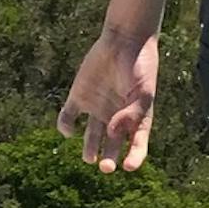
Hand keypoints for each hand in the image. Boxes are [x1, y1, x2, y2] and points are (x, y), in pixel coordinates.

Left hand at [58, 27, 159, 172]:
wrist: (125, 40)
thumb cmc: (140, 67)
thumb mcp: (143, 92)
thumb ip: (131, 114)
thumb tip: (112, 133)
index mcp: (136, 119)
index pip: (136, 145)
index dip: (134, 158)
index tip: (128, 167)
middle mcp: (115, 117)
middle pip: (111, 146)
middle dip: (109, 159)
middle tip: (105, 167)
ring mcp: (97, 108)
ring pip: (90, 137)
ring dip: (89, 150)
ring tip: (89, 158)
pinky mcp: (79, 97)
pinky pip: (68, 117)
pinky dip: (65, 126)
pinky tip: (68, 131)